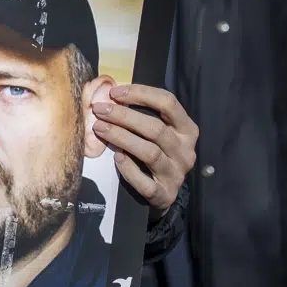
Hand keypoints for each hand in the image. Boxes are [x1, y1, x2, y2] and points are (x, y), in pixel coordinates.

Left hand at [91, 84, 197, 215]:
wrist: (163, 193)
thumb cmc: (156, 152)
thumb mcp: (158, 131)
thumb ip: (142, 114)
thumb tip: (110, 94)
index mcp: (187, 130)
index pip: (169, 103)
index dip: (141, 94)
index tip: (114, 92)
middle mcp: (186, 151)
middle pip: (155, 128)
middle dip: (124, 116)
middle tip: (100, 110)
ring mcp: (177, 174)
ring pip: (149, 152)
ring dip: (121, 138)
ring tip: (99, 128)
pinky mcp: (164, 194)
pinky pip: (144, 182)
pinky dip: (128, 169)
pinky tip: (115, 158)